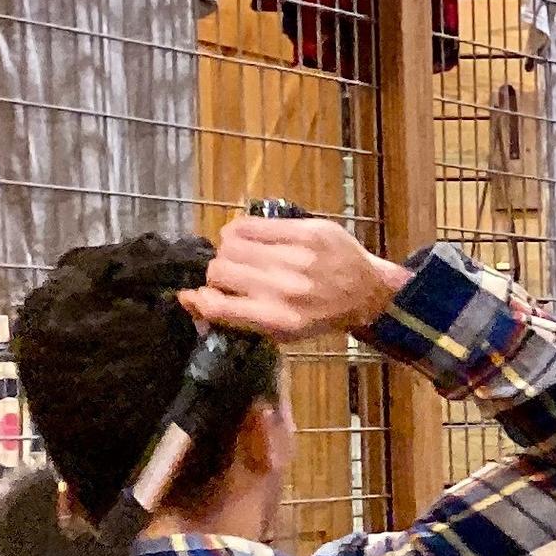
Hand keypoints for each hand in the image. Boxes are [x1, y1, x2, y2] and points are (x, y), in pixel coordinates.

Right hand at [179, 213, 409, 342]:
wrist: (367, 292)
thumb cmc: (319, 314)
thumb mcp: (282, 331)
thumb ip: (236, 317)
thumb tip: (188, 299)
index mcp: (278, 319)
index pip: (217, 307)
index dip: (200, 301)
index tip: (199, 296)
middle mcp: (285, 289)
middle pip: (219, 271)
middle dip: (218, 274)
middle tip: (234, 275)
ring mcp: (296, 258)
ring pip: (230, 244)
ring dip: (229, 251)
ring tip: (244, 256)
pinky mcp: (306, 232)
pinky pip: (250, 224)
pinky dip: (241, 230)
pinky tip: (251, 238)